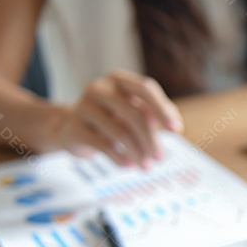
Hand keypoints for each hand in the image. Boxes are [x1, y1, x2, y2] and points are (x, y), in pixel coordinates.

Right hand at [51, 71, 182, 167]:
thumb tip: (176, 126)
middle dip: (151, 139)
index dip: (162, 109)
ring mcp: (83, 107)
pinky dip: (120, 158)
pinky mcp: (74, 128)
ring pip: (120, 133)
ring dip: (138, 153)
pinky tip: (129, 165)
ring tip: (147, 166)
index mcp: (118, 79)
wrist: (71, 128)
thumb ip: (157, 113)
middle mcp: (99, 88)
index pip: (145, 88)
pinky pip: (103, 146)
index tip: (176, 130)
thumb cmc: (112, 118)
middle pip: (134, 114)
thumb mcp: (134, 110)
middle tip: (161, 158)